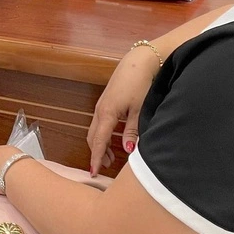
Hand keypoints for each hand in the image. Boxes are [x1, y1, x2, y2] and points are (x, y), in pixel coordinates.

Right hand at [86, 46, 163, 175]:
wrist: (139, 61)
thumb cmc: (140, 83)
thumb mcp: (139, 110)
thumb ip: (132, 130)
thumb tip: (127, 149)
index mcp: (107, 114)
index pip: (98, 142)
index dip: (96, 158)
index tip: (94, 172)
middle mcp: (100, 110)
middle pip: (93, 137)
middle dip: (97, 153)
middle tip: (105, 167)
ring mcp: (102, 105)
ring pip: (95, 130)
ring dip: (100, 144)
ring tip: (111, 156)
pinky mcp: (107, 101)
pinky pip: (100, 122)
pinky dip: (104, 134)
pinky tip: (114, 138)